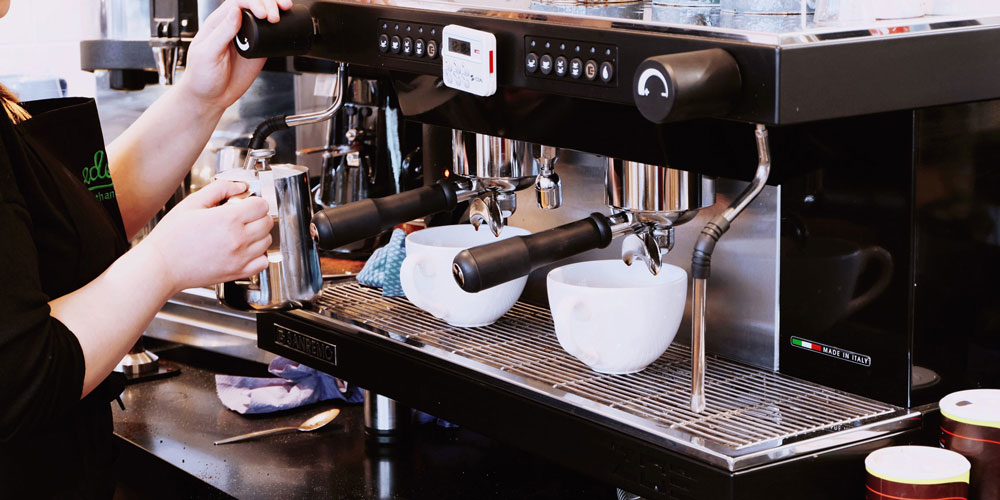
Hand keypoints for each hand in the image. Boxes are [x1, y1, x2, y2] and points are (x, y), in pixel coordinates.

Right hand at [140, 181, 273, 293]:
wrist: (162, 266)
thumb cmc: (171, 237)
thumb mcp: (192, 203)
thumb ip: (219, 189)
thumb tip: (239, 186)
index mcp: (229, 219)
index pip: (262, 205)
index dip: (254, 200)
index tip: (246, 202)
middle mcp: (239, 239)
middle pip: (267, 221)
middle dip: (258, 215)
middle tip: (243, 216)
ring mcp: (241, 257)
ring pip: (268, 240)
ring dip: (259, 233)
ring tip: (242, 231)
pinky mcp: (238, 272)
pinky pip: (263, 262)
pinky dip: (260, 254)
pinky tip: (246, 249)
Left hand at [178, 0, 292, 111]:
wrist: (211, 97)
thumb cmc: (202, 76)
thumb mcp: (207, 53)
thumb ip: (222, 32)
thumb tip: (235, 11)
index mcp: (218, 23)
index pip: (237, 3)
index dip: (252, 3)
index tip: (261, 13)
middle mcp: (233, 26)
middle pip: (252, 4)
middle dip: (267, 4)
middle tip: (274, 16)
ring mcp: (247, 38)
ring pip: (263, 16)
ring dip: (274, 10)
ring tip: (282, 14)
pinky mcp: (258, 50)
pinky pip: (270, 35)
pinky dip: (279, 28)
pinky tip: (284, 25)